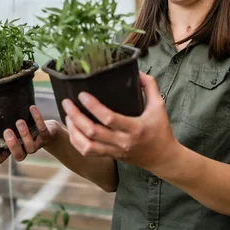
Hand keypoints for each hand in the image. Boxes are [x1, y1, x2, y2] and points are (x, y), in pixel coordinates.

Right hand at [0, 105, 61, 163]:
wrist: (50, 130)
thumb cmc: (26, 129)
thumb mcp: (13, 128)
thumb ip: (2, 126)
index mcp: (13, 149)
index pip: (0, 159)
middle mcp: (24, 150)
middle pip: (18, 156)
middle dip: (12, 145)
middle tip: (7, 131)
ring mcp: (36, 145)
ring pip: (31, 147)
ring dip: (24, 134)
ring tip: (19, 122)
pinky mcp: (47, 137)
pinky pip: (42, 130)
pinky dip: (37, 118)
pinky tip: (31, 108)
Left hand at [62, 72, 179, 170]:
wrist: (163, 158)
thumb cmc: (161, 130)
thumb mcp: (159, 106)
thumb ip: (150, 86)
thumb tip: (138, 72)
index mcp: (134, 128)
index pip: (109, 118)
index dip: (93, 107)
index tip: (82, 95)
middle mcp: (123, 142)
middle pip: (93, 132)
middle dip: (76, 116)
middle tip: (67, 103)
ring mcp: (115, 151)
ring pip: (87, 146)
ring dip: (74, 131)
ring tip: (67, 116)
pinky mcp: (111, 156)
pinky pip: (89, 152)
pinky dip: (77, 142)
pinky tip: (73, 130)